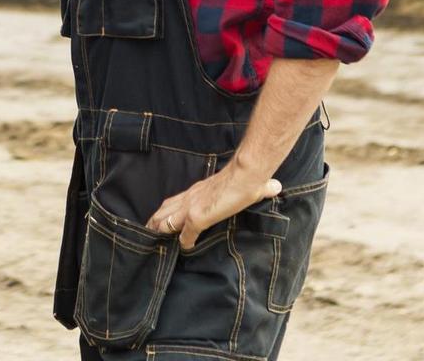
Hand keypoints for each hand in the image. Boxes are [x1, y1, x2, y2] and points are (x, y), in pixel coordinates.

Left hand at [148, 169, 282, 249]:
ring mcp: (192, 207)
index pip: (176, 200)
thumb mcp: (245, 182)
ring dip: (160, 231)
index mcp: (198, 189)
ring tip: (153, 242)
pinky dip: (184, 242)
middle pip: (164, 210)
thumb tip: (276, 186)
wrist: (246, 175)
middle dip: (155, 221)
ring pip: (167, 221)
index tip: (162, 218)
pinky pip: (186, 234)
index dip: (168, 210)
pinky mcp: (198, 218)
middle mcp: (190, 197)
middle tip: (148, 231)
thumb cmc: (247, 177)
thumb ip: (258, 187)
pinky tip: (184, 249)